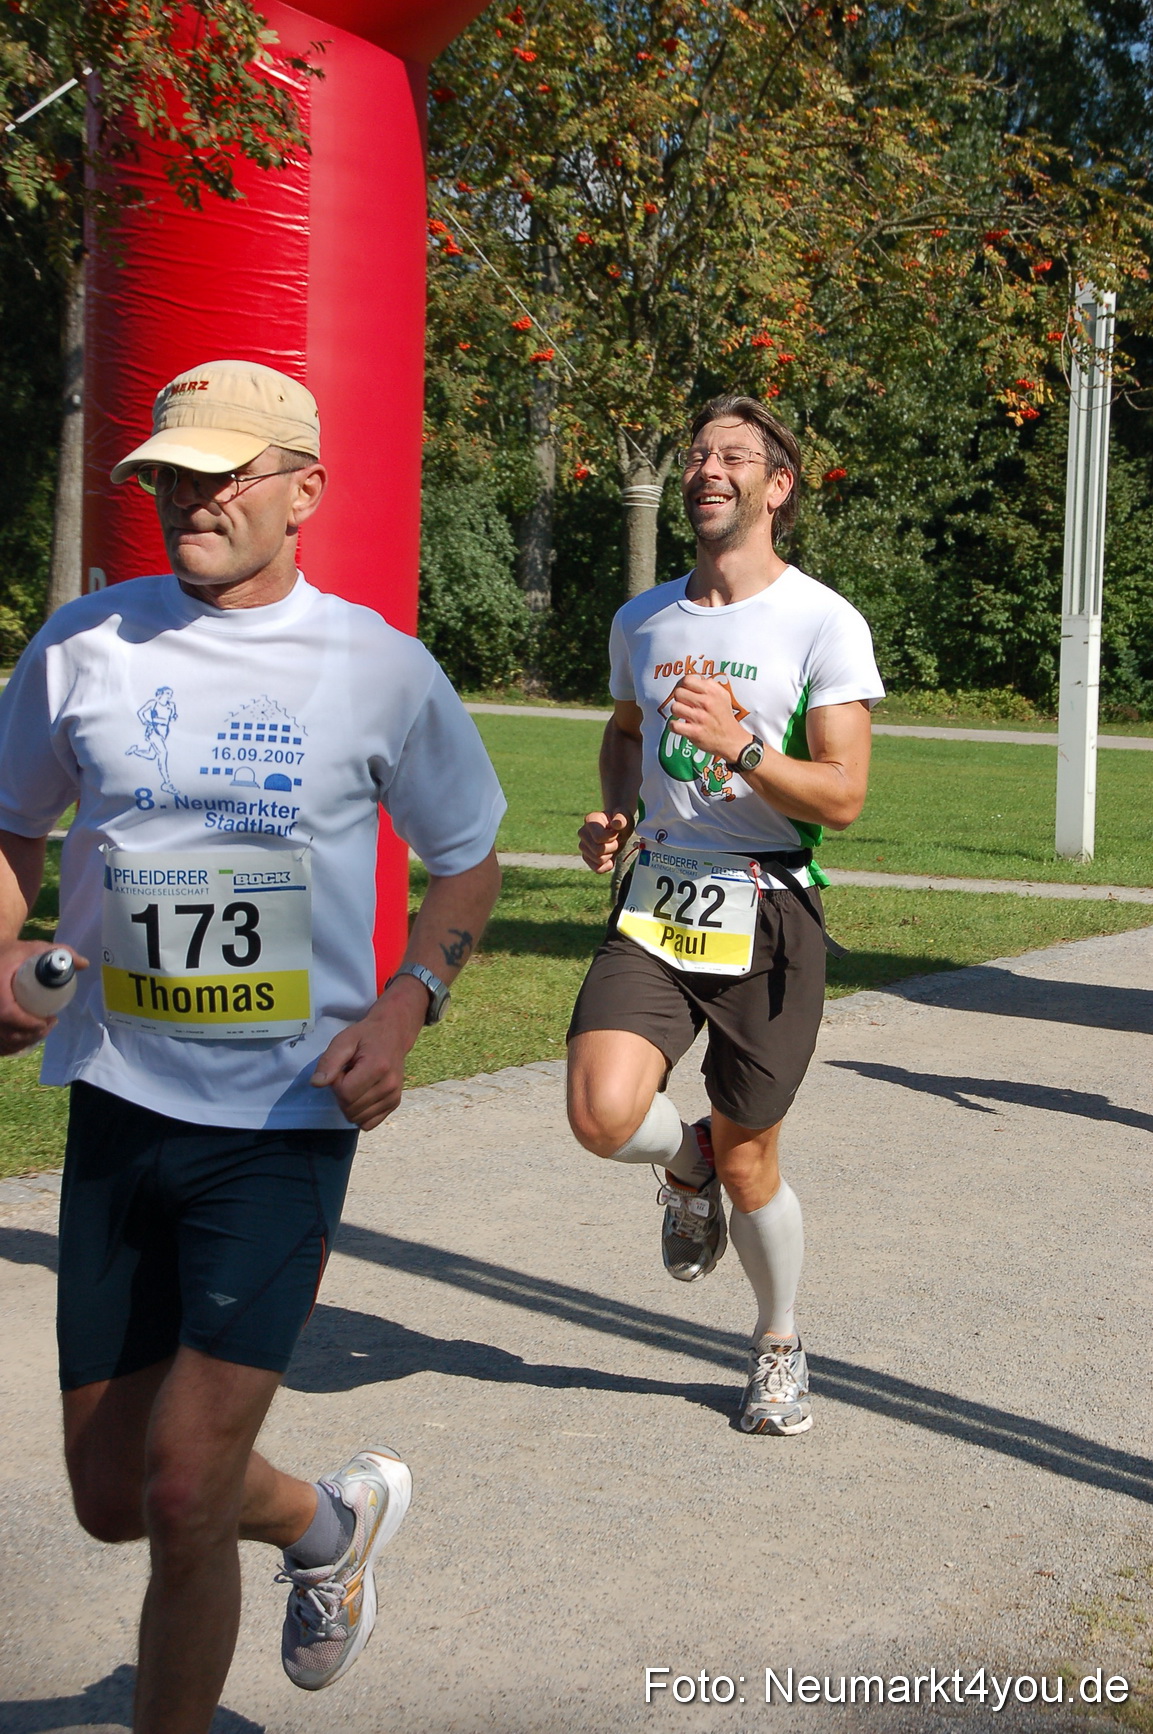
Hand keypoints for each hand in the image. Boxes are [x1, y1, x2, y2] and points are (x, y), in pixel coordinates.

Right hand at [0, 940, 87, 1057]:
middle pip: (6, 1031)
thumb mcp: (36, 949)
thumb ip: (61, 952)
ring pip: (3, 1039)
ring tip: (42, 1028)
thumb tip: (84, 964)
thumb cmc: (16, 954)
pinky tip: (26, 1037)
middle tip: (49, 1024)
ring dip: (23, 1040)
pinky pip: (0, 1043)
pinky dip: (12, 1045)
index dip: (27, 1022)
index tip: (46, 1020)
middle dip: (31, 1033)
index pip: (7, 1012)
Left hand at [309, 980, 426, 1129]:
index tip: (341, 1069)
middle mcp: (389, 1086)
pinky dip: (360, 1113)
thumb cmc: (366, 1036)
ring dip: (350, 1104)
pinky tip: (362, 1095)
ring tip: (357, 1082)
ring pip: (358, 1118)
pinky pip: (369, 1123)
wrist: (393, 1033)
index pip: (345, 1093)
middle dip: (342, 1094)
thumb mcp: (344, 1040)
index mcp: (377, 1068)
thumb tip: (316, 1083)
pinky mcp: (394, 1103)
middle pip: (350, 1108)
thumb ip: (329, 1061)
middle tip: (349, 1075)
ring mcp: (393, 1097)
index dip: (336, 1083)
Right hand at [578, 810, 632, 872]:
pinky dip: (607, 866)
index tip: (615, 832)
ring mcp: (583, 846)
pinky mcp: (587, 857)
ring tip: (611, 845)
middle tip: (615, 839)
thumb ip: (622, 819)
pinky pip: (597, 869)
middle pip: (598, 851)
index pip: (599, 838)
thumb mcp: (624, 817)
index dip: (612, 837)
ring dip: (610, 855)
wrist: (618, 828)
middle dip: (612, 847)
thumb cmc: (620, 821)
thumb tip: (617, 823)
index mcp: (590, 820)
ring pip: (599, 861)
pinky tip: (611, 857)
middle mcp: (583, 833)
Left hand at [667, 674, 751, 761]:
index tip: (683, 690)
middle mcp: (706, 702)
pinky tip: (680, 725)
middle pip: (678, 692)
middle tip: (684, 704)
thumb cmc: (724, 717)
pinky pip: (674, 725)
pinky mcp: (694, 732)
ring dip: (677, 712)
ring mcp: (699, 718)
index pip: (688, 679)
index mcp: (712, 692)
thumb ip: (710, 685)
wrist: (732, 739)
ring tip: (683, 715)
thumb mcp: (723, 696)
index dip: (681, 684)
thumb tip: (696, 679)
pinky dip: (674, 726)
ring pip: (674, 707)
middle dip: (679, 698)